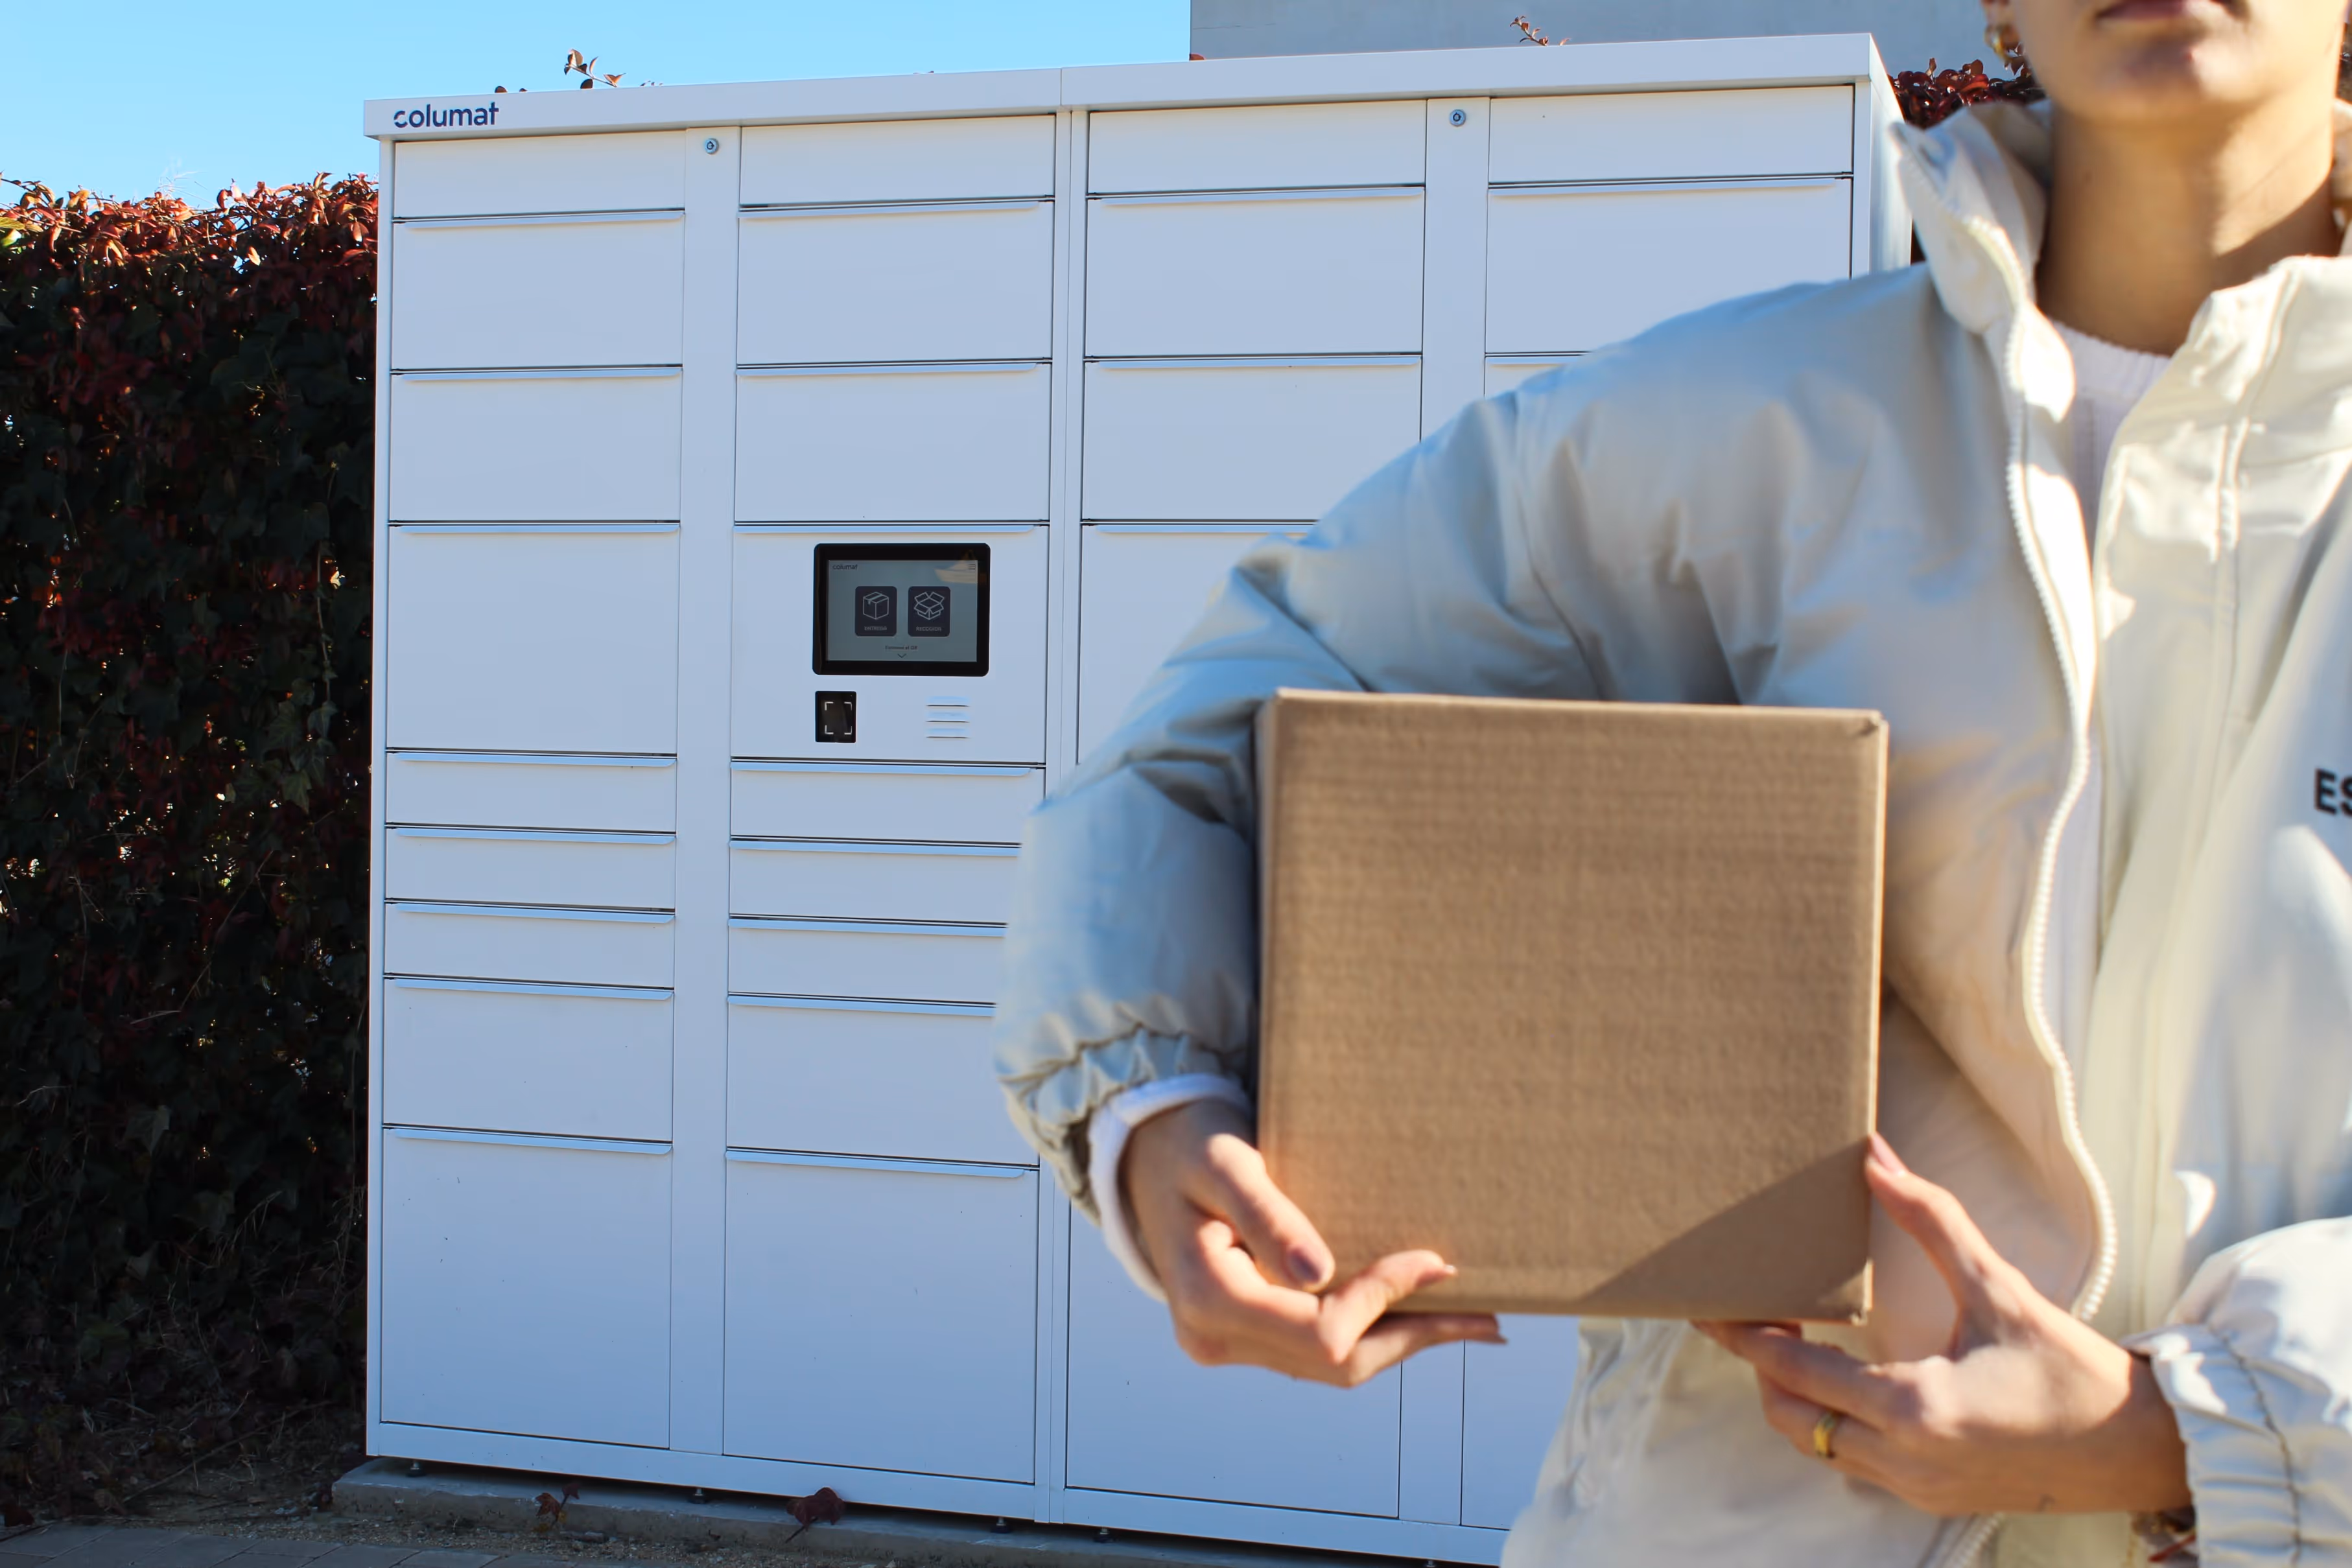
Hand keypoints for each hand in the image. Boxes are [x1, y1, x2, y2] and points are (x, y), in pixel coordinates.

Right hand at [1121, 1098, 1503, 1384]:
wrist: (1146, 1153)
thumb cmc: (1189, 1142)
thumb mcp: (1226, 1163)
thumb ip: (1269, 1215)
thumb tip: (1321, 1274)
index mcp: (1208, 1296)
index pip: (1321, 1329)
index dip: (1384, 1298)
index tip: (1436, 1259)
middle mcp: (1213, 1336)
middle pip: (1334, 1363)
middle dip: (1413, 1337)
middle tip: (1487, 1316)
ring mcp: (1225, 1343)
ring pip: (1330, 1366)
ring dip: (1400, 1342)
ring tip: (1469, 1319)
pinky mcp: (1241, 1335)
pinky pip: (1315, 1349)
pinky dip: (1369, 1334)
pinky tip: (1413, 1316)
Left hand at [1698, 1134, 2189, 1516]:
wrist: (2136, 1449)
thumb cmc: (2071, 1368)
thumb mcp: (2000, 1287)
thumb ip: (1932, 1220)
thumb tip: (1875, 1159)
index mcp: (1912, 1407)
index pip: (1794, 1372)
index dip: (1745, 1338)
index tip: (1708, 1307)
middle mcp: (1902, 1457)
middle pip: (1789, 1416)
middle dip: (1762, 1369)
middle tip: (1755, 1316)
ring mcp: (1914, 1486)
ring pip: (1816, 1445)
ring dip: (1795, 1398)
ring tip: (1795, 1340)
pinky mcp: (1931, 1499)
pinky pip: (1853, 1463)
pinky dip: (1832, 1424)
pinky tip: (1844, 1381)